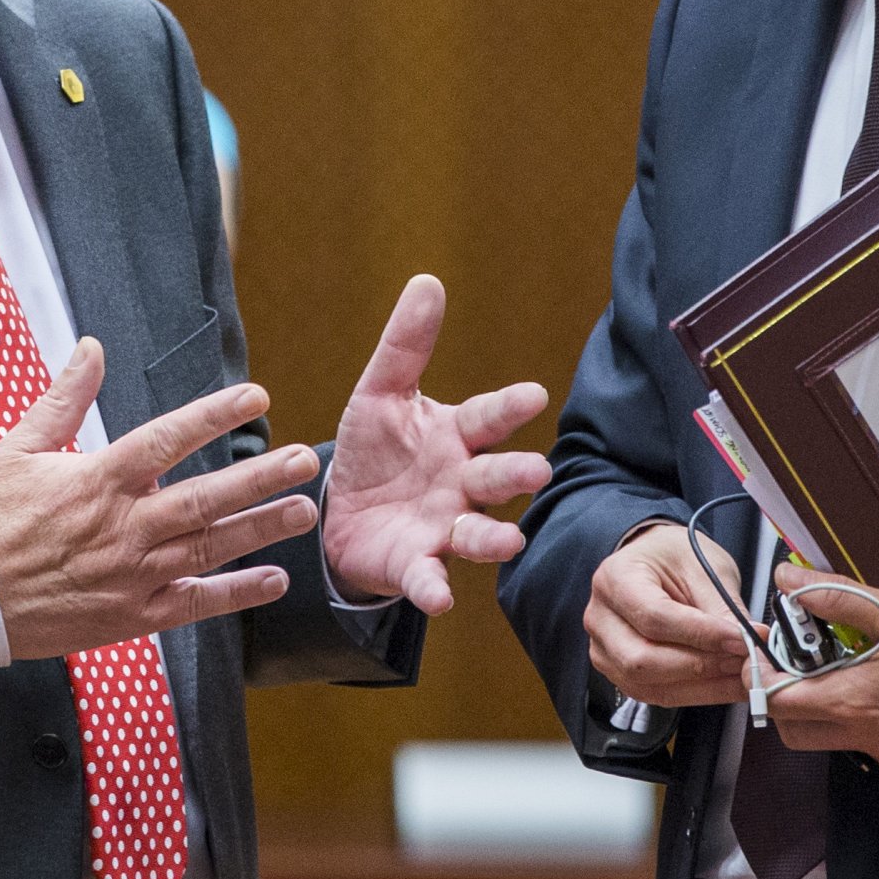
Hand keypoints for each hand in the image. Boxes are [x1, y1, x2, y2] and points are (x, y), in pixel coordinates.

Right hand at [0, 338, 321, 660]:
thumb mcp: (19, 448)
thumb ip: (64, 397)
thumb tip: (91, 347)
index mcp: (97, 481)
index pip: (166, 440)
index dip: (213, 416)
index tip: (255, 396)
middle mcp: (122, 528)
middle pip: (203, 498)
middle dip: (260, 478)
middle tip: (306, 459)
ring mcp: (131, 575)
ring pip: (208, 549)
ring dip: (261, 529)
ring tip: (304, 510)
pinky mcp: (132, 616)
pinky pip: (193, 604)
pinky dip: (236, 594)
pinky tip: (274, 579)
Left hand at [320, 274, 551, 612]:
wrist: (341, 512)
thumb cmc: (375, 449)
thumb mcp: (380, 393)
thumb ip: (405, 344)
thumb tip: (428, 280)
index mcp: (456, 436)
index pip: (487, 418)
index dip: (508, 408)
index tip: (534, 395)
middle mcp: (461, 484)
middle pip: (494, 477)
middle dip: (514, 474)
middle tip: (536, 471)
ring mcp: (443, 528)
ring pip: (476, 533)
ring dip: (493, 538)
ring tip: (507, 540)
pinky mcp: (415, 564)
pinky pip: (429, 578)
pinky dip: (435, 588)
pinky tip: (439, 598)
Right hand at [584, 521, 750, 708]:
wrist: (655, 562)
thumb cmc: (675, 557)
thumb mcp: (704, 568)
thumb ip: (723, 608)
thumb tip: (752, 642)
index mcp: (615, 578)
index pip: (654, 617)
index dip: (701, 635)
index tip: (742, 640)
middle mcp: (600, 617)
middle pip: (643, 659)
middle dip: (701, 666)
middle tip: (745, 661)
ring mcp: (603, 649)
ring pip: (649, 685)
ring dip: (702, 686)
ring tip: (742, 676)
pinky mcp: (618, 672)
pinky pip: (656, 694)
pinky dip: (696, 694)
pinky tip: (725, 684)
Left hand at [758, 566, 878, 801]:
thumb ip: (837, 597)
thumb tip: (788, 579)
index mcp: (855, 703)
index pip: (778, 703)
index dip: (768, 679)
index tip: (775, 660)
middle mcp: (872, 745)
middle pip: (804, 734)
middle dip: (800, 704)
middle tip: (821, 672)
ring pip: (855, 748)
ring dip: (857, 720)